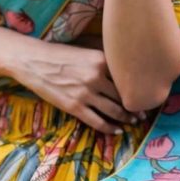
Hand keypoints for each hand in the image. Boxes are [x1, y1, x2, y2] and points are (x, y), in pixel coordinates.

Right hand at [3, 36, 143, 133]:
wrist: (34, 61)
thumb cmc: (59, 54)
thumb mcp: (84, 51)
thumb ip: (102, 61)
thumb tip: (121, 71)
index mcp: (100, 60)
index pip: (125, 77)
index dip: (137, 88)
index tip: (145, 94)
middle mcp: (96, 76)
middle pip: (123, 96)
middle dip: (135, 106)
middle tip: (143, 113)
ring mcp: (85, 93)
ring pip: (113, 110)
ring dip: (126, 118)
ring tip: (133, 122)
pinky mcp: (74, 106)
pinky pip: (97, 121)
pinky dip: (109, 128)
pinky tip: (116, 130)